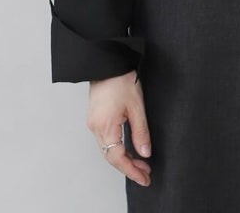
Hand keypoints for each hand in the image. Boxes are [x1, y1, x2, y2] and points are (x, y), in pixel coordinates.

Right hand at [87, 70, 151, 187]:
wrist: (107, 61)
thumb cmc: (121, 80)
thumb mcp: (137, 106)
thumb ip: (141, 132)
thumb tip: (145, 153)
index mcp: (105, 127)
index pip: (118, 158)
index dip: (131, 171)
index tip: (144, 178)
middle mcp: (96, 128)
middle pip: (111, 156)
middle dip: (129, 167)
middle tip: (146, 173)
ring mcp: (93, 123)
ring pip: (107, 149)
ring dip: (124, 158)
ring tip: (141, 163)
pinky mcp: (95, 118)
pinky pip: (105, 140)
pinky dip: (117, 148)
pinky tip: (128, 149)